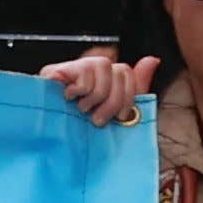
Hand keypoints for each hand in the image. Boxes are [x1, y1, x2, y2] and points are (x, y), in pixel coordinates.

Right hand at [42, 50, 159, 125]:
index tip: (119, 116)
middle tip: (98, 118)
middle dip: (113, 101)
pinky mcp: (55, 70)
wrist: (49, 142)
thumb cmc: (79, 131)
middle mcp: (90, 70)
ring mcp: (73, 68)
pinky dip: (80, 90)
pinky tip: (69, 99)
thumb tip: (152, 60)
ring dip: (96, 96)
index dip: (128, 95)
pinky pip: (82, 72)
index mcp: (104, 79)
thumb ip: (136, 86)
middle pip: (119, 69)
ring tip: (82, 109)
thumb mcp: (116, 111)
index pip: (127, 72)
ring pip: (103, 66)